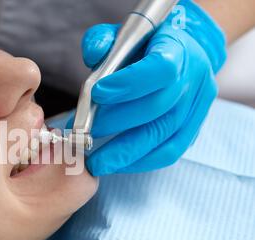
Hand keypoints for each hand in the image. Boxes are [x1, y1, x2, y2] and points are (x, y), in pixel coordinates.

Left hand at [70, 0, 226, 175]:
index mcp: (178, 49)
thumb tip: (93, 57)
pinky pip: (169, 152)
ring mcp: (197, 107)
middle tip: (84, 134)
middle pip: (157, 108)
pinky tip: (116, 164)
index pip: (161, 69)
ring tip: (96, 161)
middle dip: (115, 123)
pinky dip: (139, 162)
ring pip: (162, 136)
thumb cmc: (145, 47)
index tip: (97, 94)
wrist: (181, 55)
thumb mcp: (122, 35)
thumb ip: (103, 41)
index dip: (129, 83)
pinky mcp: (193, 129)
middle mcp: (194, 79)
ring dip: (124, 152)